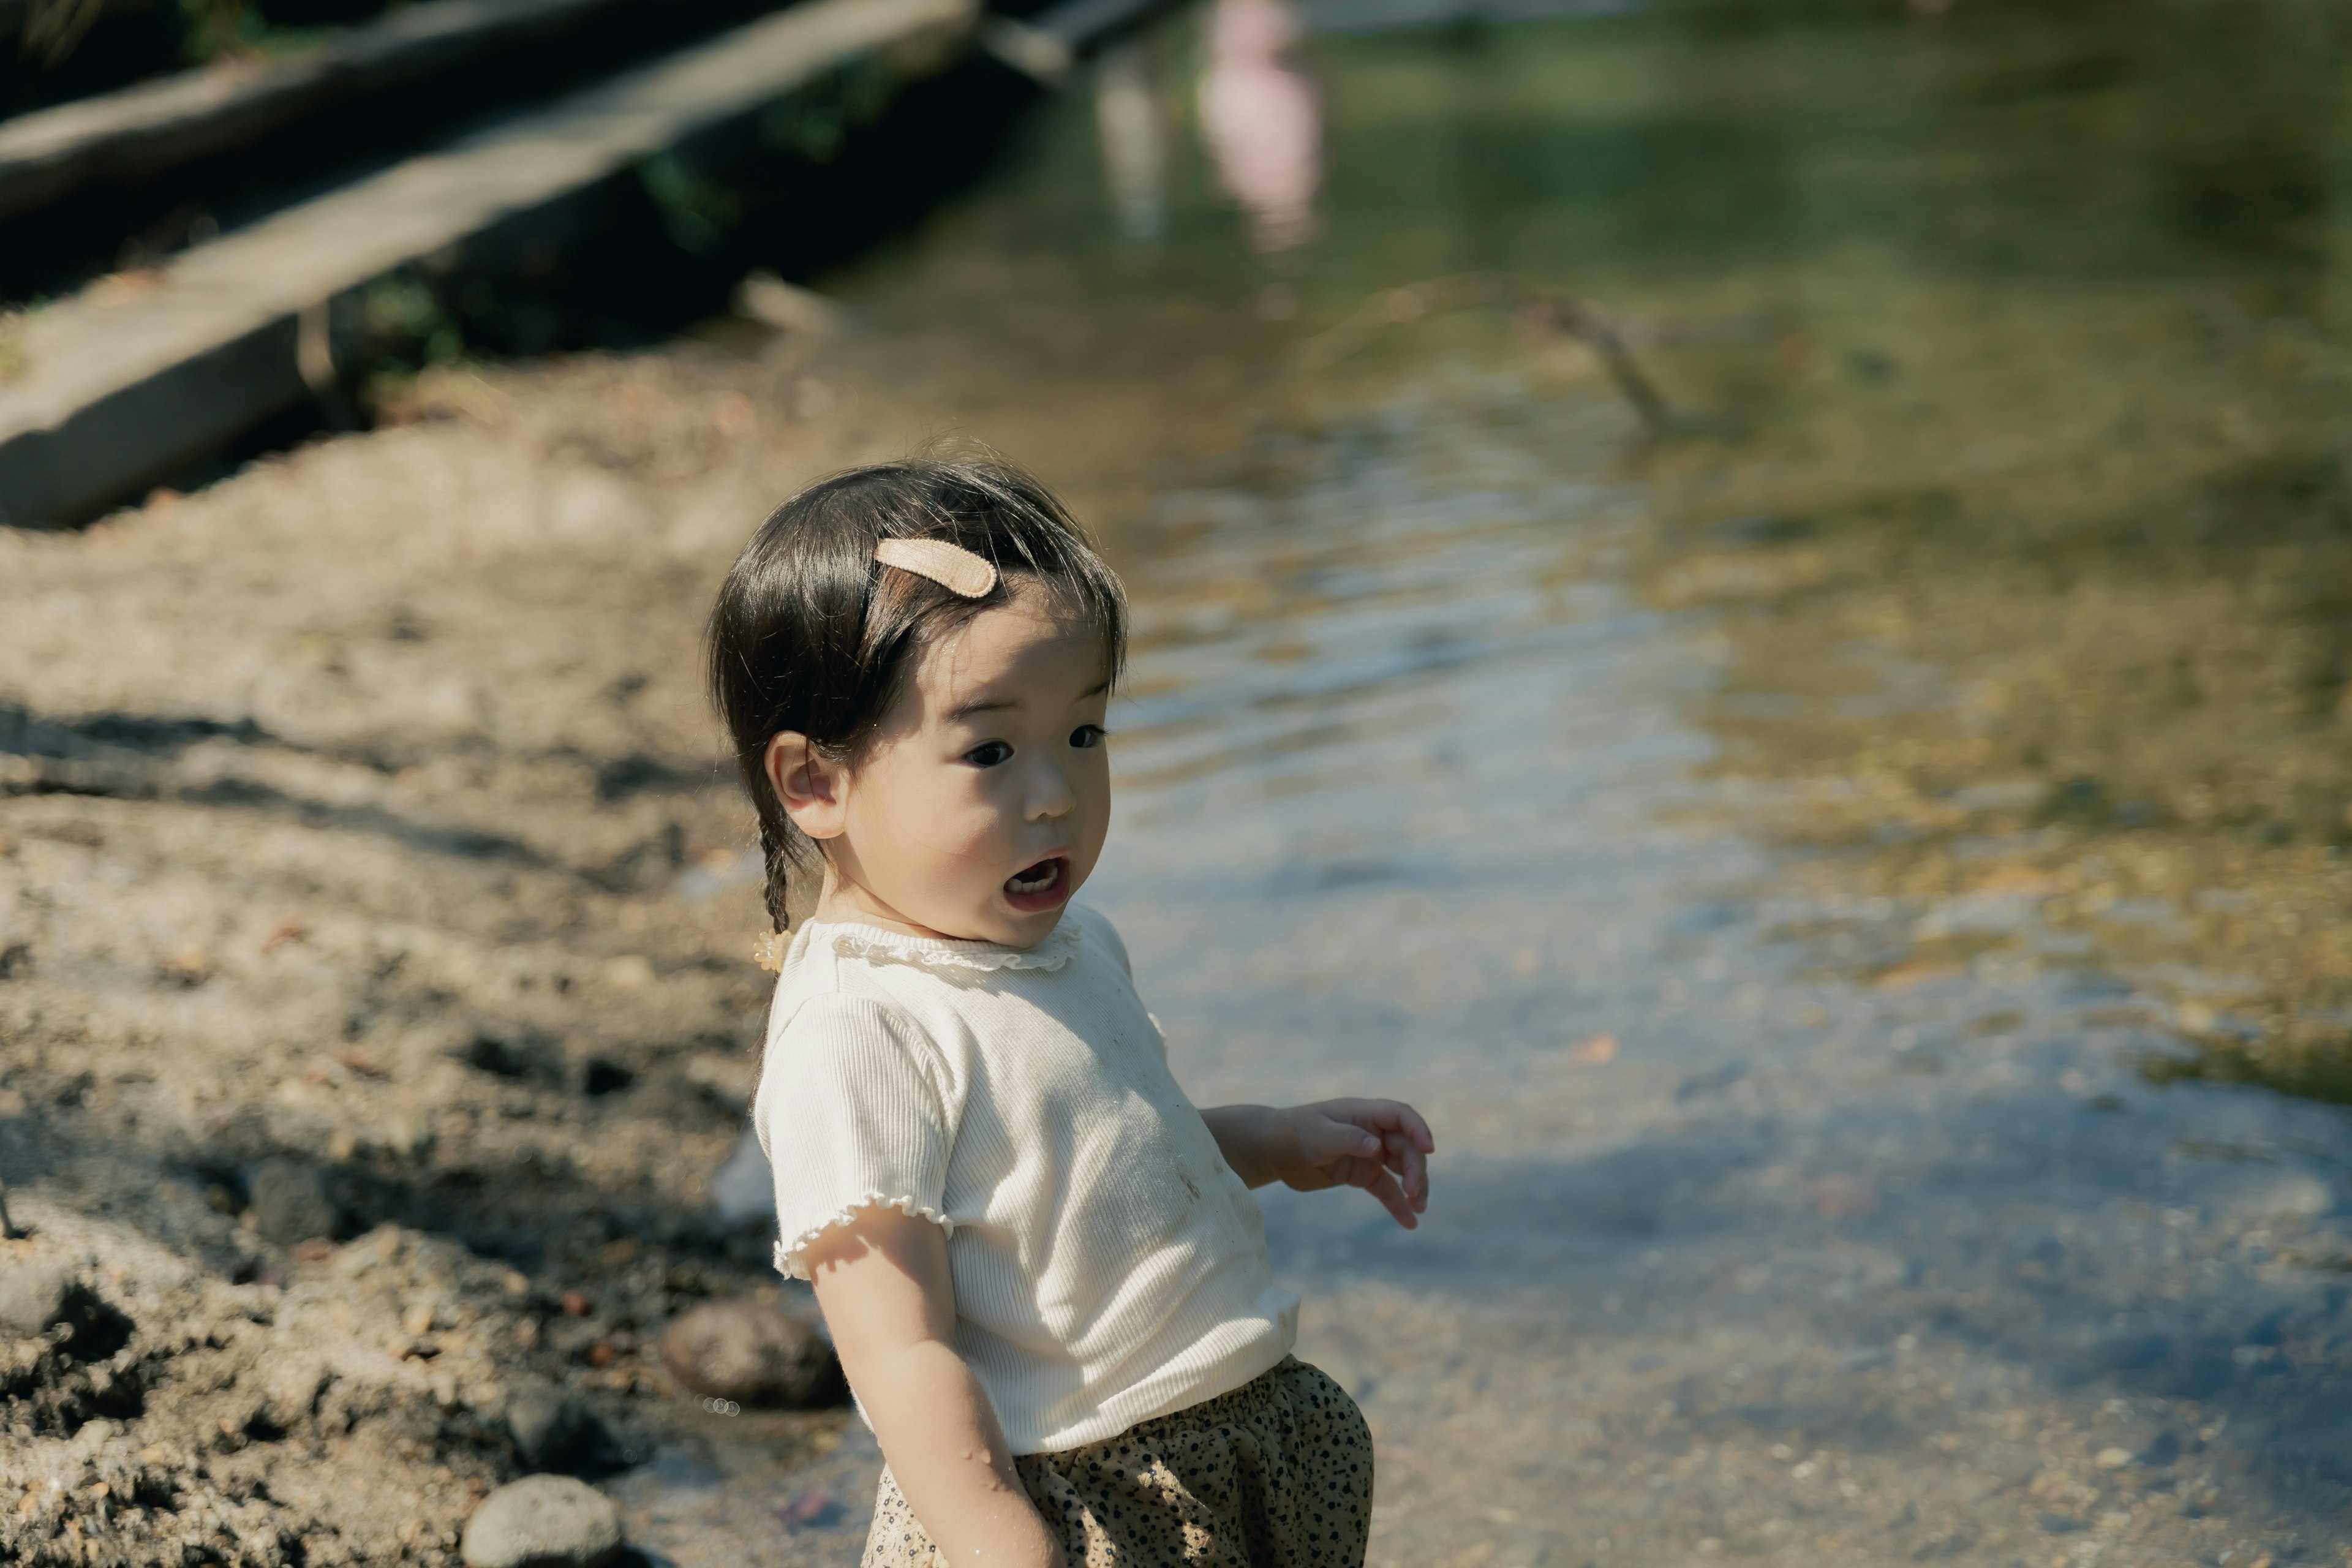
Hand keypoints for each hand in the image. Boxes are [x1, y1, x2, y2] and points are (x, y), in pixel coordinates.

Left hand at [1271, 1099, 1433, 1227]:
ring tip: (1420, 1207)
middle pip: (1406, 1147)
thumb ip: (1349, 1138)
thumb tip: (1377, 1146)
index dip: (1418, 1129)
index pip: (1400, 1116)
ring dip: (1415, 1186)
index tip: (1428, 1148)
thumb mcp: (1319, 1134)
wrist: (1274, 1151)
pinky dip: (1398, 1204)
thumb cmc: (1295, 1133)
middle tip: (1415, 1192)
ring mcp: (1370, 1155)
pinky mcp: (1362, 1175)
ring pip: (1403, 1169)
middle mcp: (1372, 1132)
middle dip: (1416, 1168)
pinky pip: (1387, 1190)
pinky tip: (1410, 1223)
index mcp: (1364, 1114)